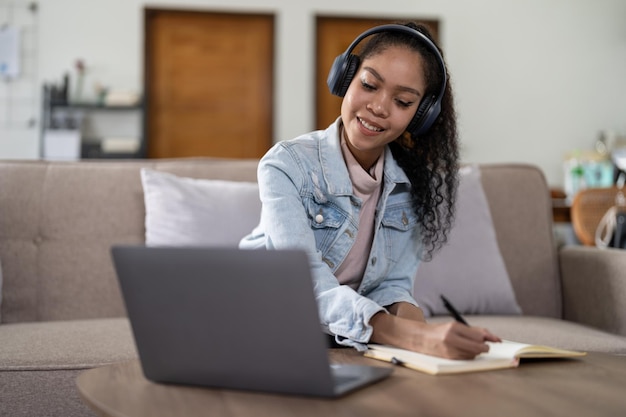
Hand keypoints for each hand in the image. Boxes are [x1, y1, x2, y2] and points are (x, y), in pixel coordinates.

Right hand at [369, 313, 500, 359]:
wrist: (419, 338)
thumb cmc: (438, 331)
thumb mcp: (453, 326)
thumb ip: (471, 331)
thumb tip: (489, 336)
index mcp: (453, 327)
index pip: (478, 334)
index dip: (490, 338)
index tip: (497, 340)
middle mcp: (451, 338)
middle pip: (478, 346)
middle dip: (484, 347)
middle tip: (485, 346)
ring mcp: (449, 349)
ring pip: (473, 354)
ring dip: (476, 352)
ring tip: (471, 348)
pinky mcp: (448, 357)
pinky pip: (466, 359)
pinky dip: (469, 356)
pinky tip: (465, 352)